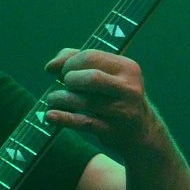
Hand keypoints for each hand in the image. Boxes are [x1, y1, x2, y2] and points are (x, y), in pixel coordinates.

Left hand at [43, 48, 160, 157]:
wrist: (139, 132)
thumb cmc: (114, 97)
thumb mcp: (106, 75)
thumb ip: (78, 61)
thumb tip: (51, 66)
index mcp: (127, 68)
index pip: (91, 57)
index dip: (69, 63)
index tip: (62, 72)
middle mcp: (128, 88)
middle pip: (91, 78)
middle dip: (69, 79)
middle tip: (63, 85)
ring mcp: (121, 110)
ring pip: (84, 101)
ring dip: (60, 99)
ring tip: (52, 100)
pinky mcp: (112, 130)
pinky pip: (83, 122)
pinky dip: (63, 118)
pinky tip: (50, 116)